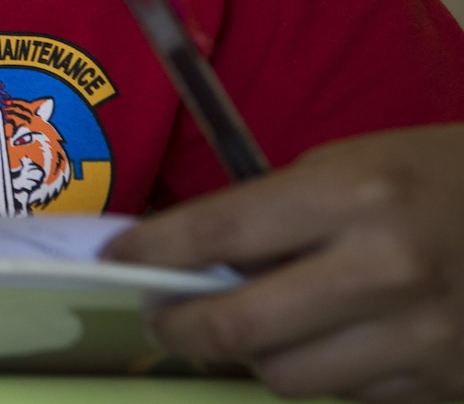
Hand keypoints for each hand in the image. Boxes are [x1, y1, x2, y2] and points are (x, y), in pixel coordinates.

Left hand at [107, 123, 463, 401]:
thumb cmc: (437, 178)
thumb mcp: (351, 166)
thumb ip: (275, 216)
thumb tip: (195, 261)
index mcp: (353, 197)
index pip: (218, 232)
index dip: (152, 251)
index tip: (116, 260)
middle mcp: (384, 271)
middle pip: (240, 328)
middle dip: (181, 326)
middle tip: (163, 315)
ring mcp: (422, 339)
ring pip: (288, 378)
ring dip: (257, 355)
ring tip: (258, 325)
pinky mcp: (447, 387)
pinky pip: (351, 398)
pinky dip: (327, 374)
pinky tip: (335, 341)